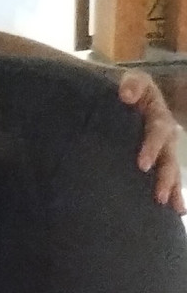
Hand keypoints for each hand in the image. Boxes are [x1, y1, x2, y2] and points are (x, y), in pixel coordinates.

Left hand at [118, 69, 184, 213]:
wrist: (118, 96)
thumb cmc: (123, 88)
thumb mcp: (130, 81)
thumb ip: (131, 84)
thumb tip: (127, 95)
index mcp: (157, 112)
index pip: (158, 130)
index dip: (152, 147)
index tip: (142, 165)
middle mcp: (165, 131)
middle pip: (169, 155)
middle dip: (165, 175)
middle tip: (158, 194)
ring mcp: (163, 145)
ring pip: (172, 168)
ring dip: (172, 188)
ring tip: (172, 207)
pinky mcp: (158, 157)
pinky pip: (168, 175)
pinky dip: (173, 193)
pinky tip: (176, 211)